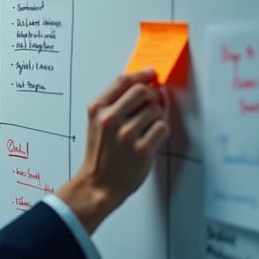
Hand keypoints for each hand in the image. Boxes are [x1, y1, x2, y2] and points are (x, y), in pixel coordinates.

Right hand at [56, 69, 169, 233]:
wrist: (99, 183)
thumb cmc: (100, 152)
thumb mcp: (96, 122)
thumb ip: (114, 102)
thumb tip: (141, 83)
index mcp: (97, 109)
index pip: (123, 81)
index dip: (141, 75)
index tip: (151, 74)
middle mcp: (110, 119)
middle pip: (142, 91)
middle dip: (152, 94)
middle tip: (154, 100)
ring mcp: (126, 134)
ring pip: (155, 109)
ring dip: (157, 115)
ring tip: (147, 126)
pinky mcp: (142, 149)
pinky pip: (162, 127)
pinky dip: (160, 130)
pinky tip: (151, 137)